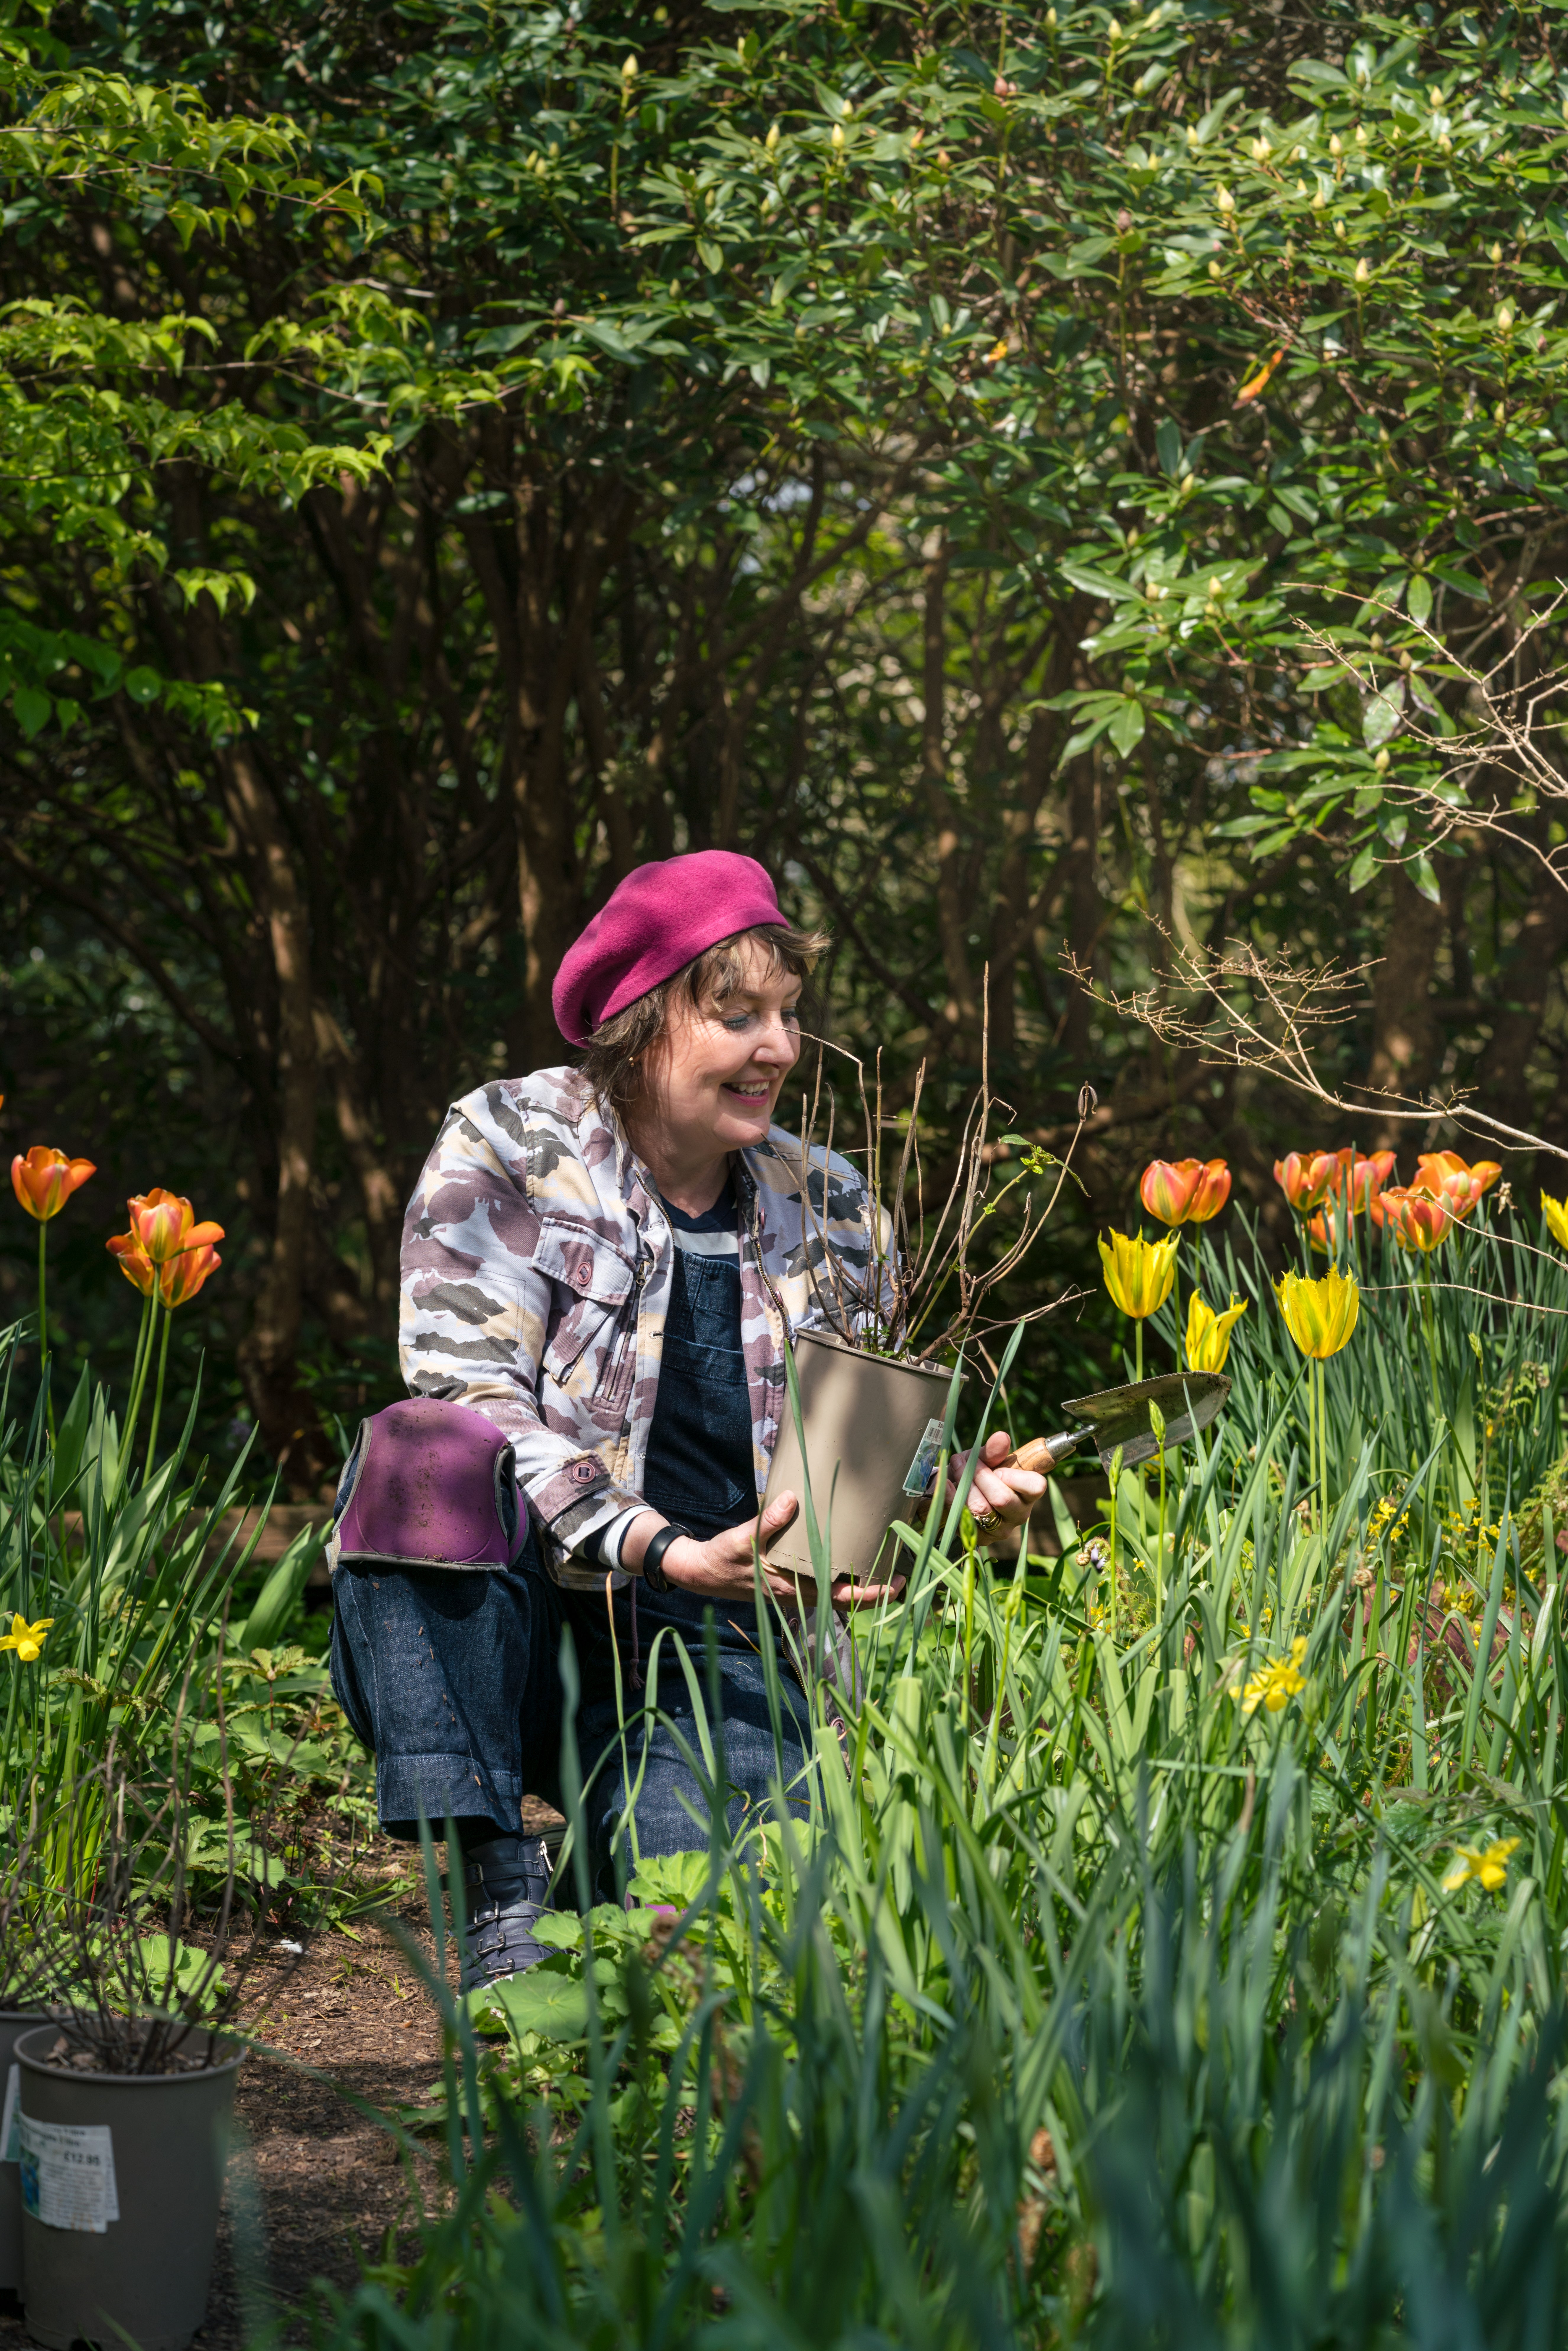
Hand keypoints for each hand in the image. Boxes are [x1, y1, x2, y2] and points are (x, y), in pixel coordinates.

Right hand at [621, 1496, 905, 1610]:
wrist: (700, 1572)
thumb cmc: (721, 1557)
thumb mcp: (742, 1538)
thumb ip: (767, 1521)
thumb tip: (793, 1499)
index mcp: (791, 1587)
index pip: (839, 1597)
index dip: (868, 1594)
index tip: (892, 1586)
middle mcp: (797, 1593)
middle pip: (844, 1599)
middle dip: (874, 1590)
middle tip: (902, 1575)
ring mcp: (793, 1589)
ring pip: (835, 1593)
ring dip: (859, 1585)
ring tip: (883, 1566)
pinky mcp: (788, 1580)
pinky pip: (822, 1584)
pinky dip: (840, 1577)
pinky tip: (849, 1560)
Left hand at [946, 1431, 1045, 1546]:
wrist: (962, 1489)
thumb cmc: (982, 1471)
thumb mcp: (987, 1458)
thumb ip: (994, 1450)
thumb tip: (1001, 1437)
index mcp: (1029, 1493)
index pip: (1036, 1487)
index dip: (1014, 1476)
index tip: (998, 1468)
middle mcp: (1020, 1514)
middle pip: (1001, 1498)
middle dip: (978, 1475)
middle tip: (962, 1459)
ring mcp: (1001, 1529)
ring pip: (981, 1509)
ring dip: (963, 1484)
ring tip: (955, 1467)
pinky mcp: (982, 1538)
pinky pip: (964, 1519)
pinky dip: (952, 1499)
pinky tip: (948, 1485)